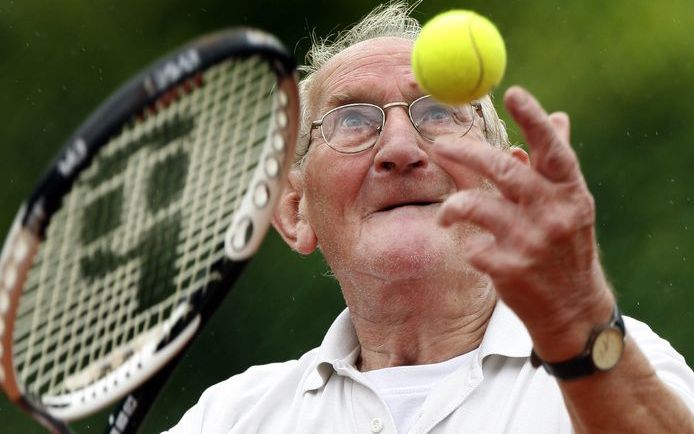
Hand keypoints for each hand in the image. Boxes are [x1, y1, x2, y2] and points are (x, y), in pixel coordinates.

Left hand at [434, 86, 613, 361]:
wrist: (572, 310)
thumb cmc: (567, 249)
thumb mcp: (570, 206)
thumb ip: (556, 164)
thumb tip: (557, 116)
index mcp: (571, 194)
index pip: (554, 150)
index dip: (534, 120)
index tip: (514, 93)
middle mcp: (554, 215)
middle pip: (503, 170)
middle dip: (466, 152)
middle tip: (440, 144)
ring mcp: (531, 243)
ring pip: (475, 205)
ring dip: (453, 206)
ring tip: (445, 214)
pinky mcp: (509, 270)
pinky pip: (471, 244)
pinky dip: (467, 244)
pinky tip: (475, 251)